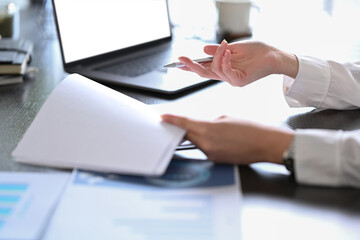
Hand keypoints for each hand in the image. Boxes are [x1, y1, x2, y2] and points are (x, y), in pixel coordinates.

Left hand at [162, 114, 294, 164]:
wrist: (264, 144)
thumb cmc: (249, 129)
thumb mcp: (225, 118)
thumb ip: (209, 122)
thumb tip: (202, 127)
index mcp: (207, 129)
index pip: (184, 123)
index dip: (172, 120)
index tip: (163, 117)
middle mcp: (205, 144)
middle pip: (187, 135)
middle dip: (181, 129)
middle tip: (176, 124)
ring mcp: (210, 154)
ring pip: (196, 142)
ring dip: (195, 136)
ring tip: (206, 130)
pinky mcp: (216, 160)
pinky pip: (205, 149)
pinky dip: (205, 143)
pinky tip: (215, 139)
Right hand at [178, 40, 298, 86]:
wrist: (274, 56)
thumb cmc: (257, 52)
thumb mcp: (233, 48)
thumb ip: (218, 51)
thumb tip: (204, 50)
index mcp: (223, 69)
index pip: (203, 69)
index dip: (190, 67)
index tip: (178, 64)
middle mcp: (225, 76)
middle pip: (204, 73)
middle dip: (191, 67)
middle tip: (180, 60)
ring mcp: (232, 80)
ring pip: (215, 70)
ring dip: (217, 55)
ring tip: (225, 45)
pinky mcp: (239, 81)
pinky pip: (226, 72)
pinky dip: (224, 61)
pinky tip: (228, 52)